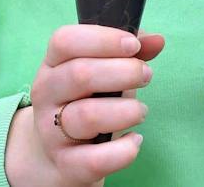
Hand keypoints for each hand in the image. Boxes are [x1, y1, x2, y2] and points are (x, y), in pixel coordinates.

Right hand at [5, 26, 163, 185]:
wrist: (62, 153)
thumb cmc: (89, 100)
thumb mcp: (104, 70)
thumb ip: (130, 52)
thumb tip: (157, 40)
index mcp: (53, 64)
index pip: (65, 41)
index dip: (103, 39)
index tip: (134, 46)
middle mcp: (47, 95)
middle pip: (80, 74)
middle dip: (124, 72)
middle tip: (147, 76)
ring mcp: (51, 131)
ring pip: (87, 116)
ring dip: (126, 111)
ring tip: (140, 111)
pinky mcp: (66, 163)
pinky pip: (95, 159)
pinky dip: (123, 150)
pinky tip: (135, 140)